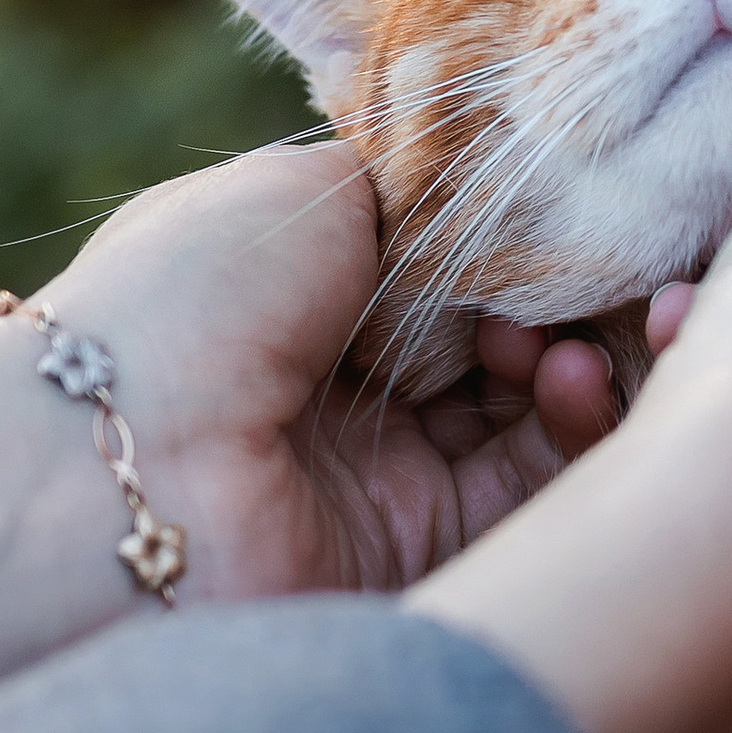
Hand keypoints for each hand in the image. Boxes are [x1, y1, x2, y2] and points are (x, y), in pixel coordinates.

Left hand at [40, 143, 620, 597]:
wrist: (121, 457)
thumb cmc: (193, 296)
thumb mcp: (303, 188)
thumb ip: (418, 182)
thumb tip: (514, 186)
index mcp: (313, 293)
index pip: (460, 260)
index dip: (528, 231)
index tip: (582, 198)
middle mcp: (357, 386)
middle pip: (514, 333)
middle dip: (572, 296)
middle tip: (610, 265)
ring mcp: (397, 472)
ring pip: (543, 410)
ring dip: (578, 356)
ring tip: (562, 331)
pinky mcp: (431, 550)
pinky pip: (542, 487)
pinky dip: (575, 423)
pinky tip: (562, 373)